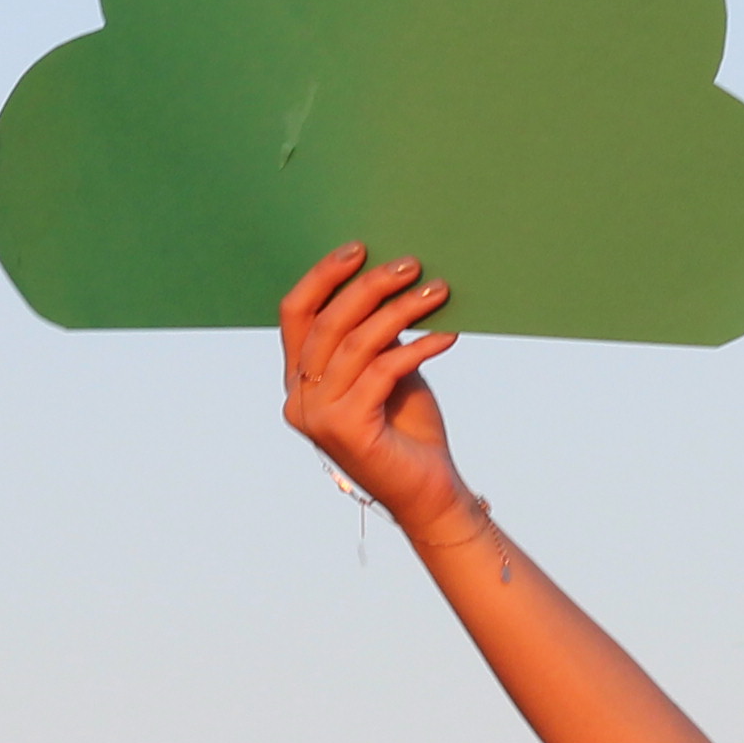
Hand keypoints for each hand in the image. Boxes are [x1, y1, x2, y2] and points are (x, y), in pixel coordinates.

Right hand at [279, 245, 479, 535]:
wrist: (428, 493)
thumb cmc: (408, 428)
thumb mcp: (386, 369)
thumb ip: (373, 334)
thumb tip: (388, 275)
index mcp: (299, 380)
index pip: (296, 313)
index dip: (323, 276)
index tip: (360, 249)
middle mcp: (299, 398)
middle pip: (328, 322)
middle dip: (370, 286)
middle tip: (412, 265)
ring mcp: (318, 417)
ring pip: (356, 343)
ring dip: (402, 311)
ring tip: (438, 292)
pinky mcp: (347, 429)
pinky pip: (382, 371)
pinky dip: (418, 347)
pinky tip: (447, 336)